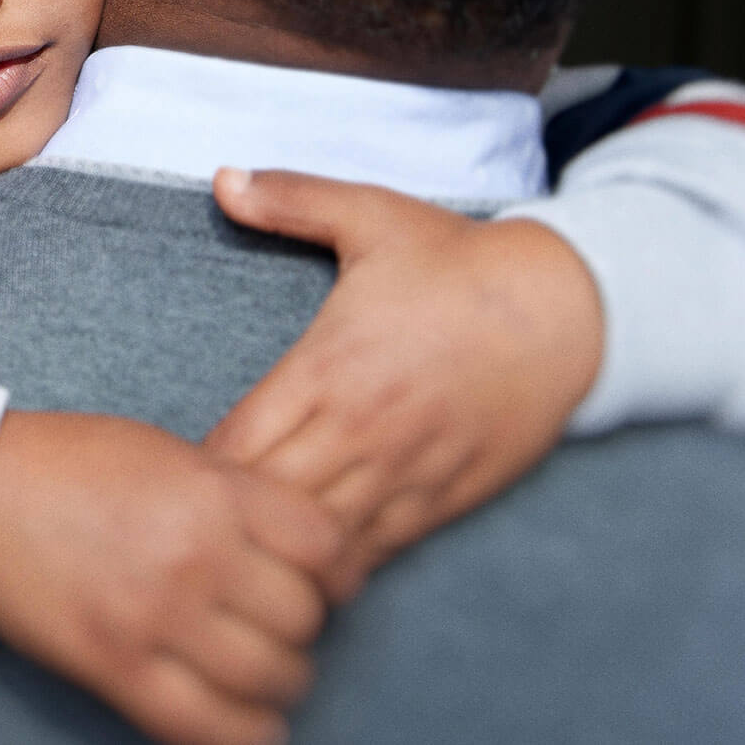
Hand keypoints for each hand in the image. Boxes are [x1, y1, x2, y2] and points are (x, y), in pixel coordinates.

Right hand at [0, 409, 342, 744]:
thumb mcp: (168, 453)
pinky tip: (245, 721)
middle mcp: (196, 554)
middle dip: (301, 627)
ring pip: (271, 677)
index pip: (327, 546)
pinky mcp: (117, 667)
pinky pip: (208, 727)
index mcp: (213, 491)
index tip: (326, 581)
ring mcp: (157, 615)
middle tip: (278, 624)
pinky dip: (243, 734)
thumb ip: (236, 495)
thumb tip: (300, 550)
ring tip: (259, 672)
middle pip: (304, 617)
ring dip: (278, 682)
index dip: (336, 571)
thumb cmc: (70, 464)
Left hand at [204, 169, 602, 587]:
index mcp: (327, 365)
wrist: (569, 306)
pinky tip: (312, 566)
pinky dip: (341, 559)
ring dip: (279, 541)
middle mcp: (360, 427)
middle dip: (228, 510)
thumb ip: (290, 199)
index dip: (200, 465)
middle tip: (196, 517)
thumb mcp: (372, 215)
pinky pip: (380, 546)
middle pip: (267, 497)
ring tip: (243, 548)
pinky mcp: (447, 494)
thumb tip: (222, 178)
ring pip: (320, 533)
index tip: (175, 470)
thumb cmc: (462, 261)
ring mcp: (405, 468)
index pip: (237, 442)